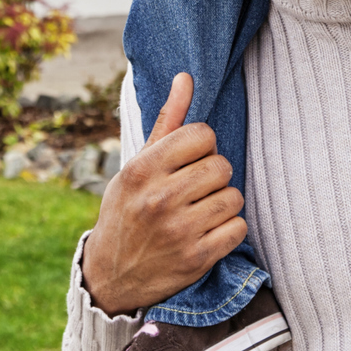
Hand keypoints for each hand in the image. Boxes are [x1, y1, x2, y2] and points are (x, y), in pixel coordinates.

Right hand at [80, 73, 247, 315]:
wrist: (112, 273)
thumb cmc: (127, 209)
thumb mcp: (137, 164)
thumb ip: (167, 122)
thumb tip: (186, 77)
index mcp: (142, 169)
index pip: (201, 134)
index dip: (202, 145)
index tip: (190, 159)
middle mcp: (159, 199)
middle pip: (220, 165)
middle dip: (214, 174)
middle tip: (196, 187)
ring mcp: (179, 231)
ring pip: (233, 196)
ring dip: (224, 201)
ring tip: (203, 209)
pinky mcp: (196, 259)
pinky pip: (238, 228)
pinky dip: (230, 229)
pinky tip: (209, 231)